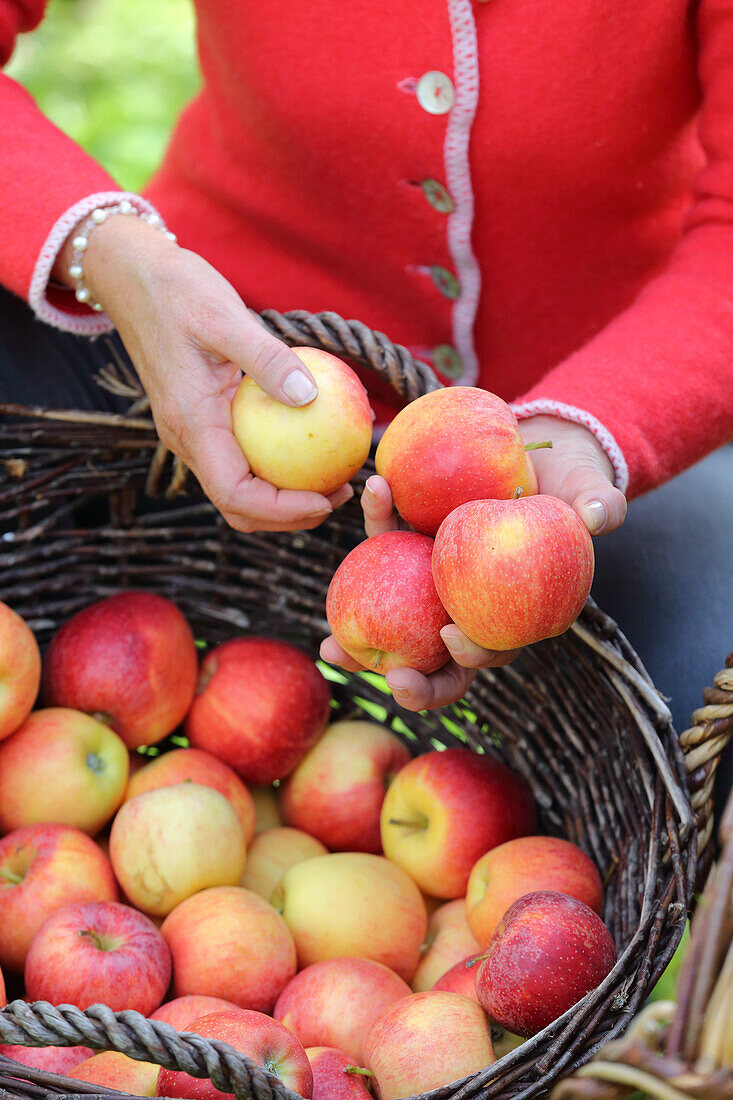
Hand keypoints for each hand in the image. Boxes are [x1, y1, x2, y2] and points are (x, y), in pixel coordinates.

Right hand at [55, 215, 352, 531]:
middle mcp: (187, 439)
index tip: (325, 499)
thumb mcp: (224, 314)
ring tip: (333, 478)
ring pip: (239, 489)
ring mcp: (192, 433)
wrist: (132, 277)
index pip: (235, 493)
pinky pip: (241, 459)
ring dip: (284, 497)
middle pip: (237, 507)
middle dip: (289, 517)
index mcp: (190, 423)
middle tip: (339, 496)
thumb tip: (310, 397)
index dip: (282, 510)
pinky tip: (312, 445)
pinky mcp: (202, 421)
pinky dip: (276, 465)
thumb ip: (267, 358)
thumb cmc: (175, 290)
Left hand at [320, 416, 626, 710]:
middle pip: (434, 660)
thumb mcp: (593, 495)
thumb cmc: (573, 488)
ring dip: (359, 643)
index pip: (491, 651)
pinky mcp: (412, 545)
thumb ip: (602, 507)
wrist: (544, 455)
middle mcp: (466, 608)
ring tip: (329, 646)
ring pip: (394, 624)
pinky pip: (386, 544)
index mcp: (511, 614)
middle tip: (384, 675)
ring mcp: (433, 583)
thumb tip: (599, 515)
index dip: (472, 656)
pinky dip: (375, 524)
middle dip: (407, 680)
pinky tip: (368, 494)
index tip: (451, 637)